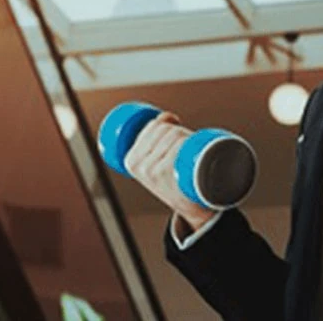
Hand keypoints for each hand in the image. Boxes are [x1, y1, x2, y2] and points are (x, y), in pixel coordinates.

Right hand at [123, 112, 216, 232]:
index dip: (167, 122)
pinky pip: (178, 146)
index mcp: (130, 160)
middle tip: (187, 143)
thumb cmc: (174, 179)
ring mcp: (153, 170)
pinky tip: (190, 147)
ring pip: (175, 135)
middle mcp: (139, 165)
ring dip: (189, 135)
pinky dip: (187, 141)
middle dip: (179, 129)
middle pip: (164, 129)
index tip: (175, 129)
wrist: (191, 206)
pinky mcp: (169, 174)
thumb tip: (166, 116)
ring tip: (192, 149)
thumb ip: (155, 141)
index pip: (152, 126)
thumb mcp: (156, 162)